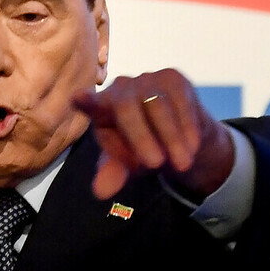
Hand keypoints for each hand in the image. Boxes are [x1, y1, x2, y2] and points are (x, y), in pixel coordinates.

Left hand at [73, 69, 233, 200]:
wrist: (180, 138)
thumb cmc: (144, 149)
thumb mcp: (128, 165)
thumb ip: (113, 174)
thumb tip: (100, 192)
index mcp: (100, 109)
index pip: (91, 105)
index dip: (86, 102)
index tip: (77, 99)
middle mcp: (119, 88)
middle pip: (127, 108)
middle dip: (141, 138)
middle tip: (155, 165)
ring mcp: (146, 80)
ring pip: (158, 106)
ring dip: (170, 138)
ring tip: (181, 164)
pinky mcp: (172, 78)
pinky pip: (181, 102)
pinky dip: (186, 127)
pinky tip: (191, 146)